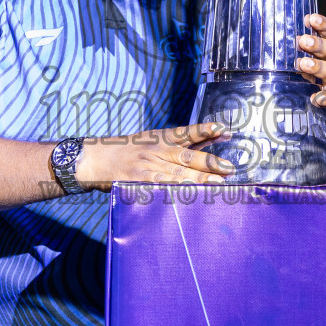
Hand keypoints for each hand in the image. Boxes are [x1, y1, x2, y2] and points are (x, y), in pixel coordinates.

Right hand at [76, 122, 233, 186]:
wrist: (97, 159)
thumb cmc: (130, 150)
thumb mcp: (154, 139)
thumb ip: (185, 139)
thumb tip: (217, 135)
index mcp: (161, 137)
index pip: (186, 133)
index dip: (204, 130)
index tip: (222, 129)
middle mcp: (156, 150)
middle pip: (186, 157)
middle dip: (209, 163)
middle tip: (229, 168)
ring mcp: (148, 167)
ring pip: (177, 174)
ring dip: (199, 180)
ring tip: (218, 184)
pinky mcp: (140, 181)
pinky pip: (161, 187)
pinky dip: (177, 191)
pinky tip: (191, 195)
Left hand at [296, 13, 325, 135]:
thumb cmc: (310, 84)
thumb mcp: (303, 66)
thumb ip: (294, 54)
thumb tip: (270, 38)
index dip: (322, 25)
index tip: (310, 18)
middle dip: (318, 45)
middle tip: (303, 41)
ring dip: (319, 67)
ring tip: (304, 65)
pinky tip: (316, 98)